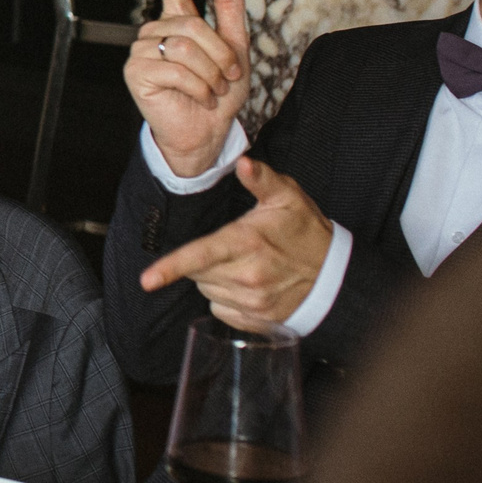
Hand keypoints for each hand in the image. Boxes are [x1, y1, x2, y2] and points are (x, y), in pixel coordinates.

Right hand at [125, 0, 251, 178]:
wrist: (207, 131)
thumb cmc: (219, 94)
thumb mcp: (236, 49)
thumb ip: (229, 9)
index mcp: (178, 22)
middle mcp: (156, 31)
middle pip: (193, 25)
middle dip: (220, 54)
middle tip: (228, 76)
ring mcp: (142, 51)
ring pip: (185, 47)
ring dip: (211, 73)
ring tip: (213, 89)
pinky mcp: (136, 72)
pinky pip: (175, 69)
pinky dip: (198, 86)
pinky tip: (197, 96)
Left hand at [139, 156, 333, 330]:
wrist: (335, 277)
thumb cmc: (306, 232)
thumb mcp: (288, 198)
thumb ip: (261, 179)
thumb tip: (243, 162)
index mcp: (247, 243)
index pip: (201, 255)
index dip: (171, 267)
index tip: (146, 279)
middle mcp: (247, 276)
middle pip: (196, 272)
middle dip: (203, 259)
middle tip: (231, 247)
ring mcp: (252, 302)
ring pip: (206, 290)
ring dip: (214, 278)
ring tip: (243, 264)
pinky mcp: (255, 320)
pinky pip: (219, 308)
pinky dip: (225, 297)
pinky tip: (246, 284)